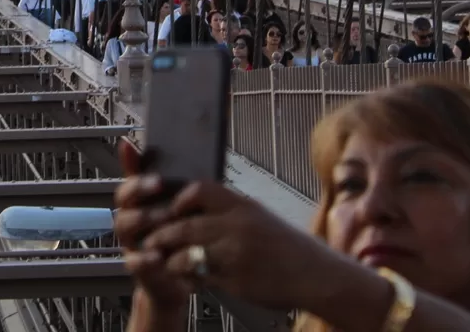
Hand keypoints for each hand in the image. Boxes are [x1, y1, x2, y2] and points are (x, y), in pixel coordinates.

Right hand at [113, 141, 193, 310]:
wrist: (176, 281)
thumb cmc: (173, 239)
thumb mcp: (171, 207)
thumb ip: (158, 181)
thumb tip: (139, 147)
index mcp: (137, 206)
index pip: (128, 185)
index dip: (137, 176)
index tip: (154, 171)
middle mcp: (130, 223)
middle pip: (123, 201)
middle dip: (138, 192)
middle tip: (158, 185)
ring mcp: (131, 245)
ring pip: (123, 227)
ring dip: (141, 219)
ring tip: (163, 217)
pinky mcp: (138, 268)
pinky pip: (133, 262)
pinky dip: (143, 258)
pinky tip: (158, 254)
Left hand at [123, 166, 335, 311]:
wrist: (318, 275)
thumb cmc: (288, 247)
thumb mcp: (259, 217)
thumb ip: (229, 211)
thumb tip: (197, 203)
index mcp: (242, 206)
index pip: (199, 190)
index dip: (178, 198)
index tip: (169, 208)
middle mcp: (238, 226)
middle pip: (185, 224)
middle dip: (162, 233)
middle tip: (151, 238)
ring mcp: (236, 254)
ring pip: (187, 252)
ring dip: (170, 257)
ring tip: (162, 259)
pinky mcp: (237, 280)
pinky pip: (201, 277)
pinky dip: (187, 278)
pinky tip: (186, 280)